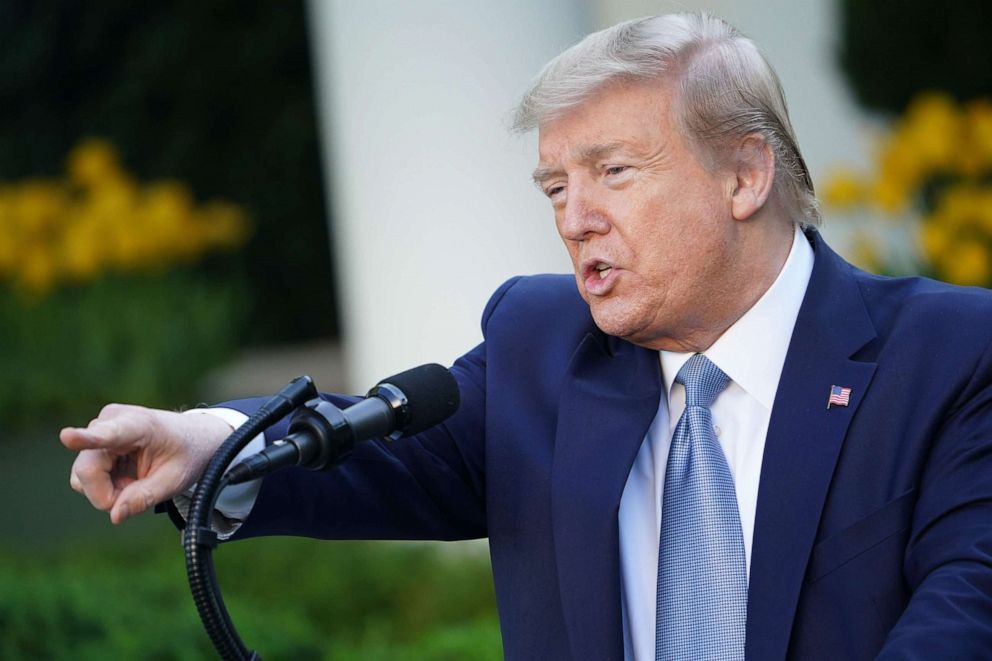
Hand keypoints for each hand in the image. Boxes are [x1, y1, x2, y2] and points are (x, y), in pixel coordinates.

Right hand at [60, 404, 232, 523]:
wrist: (192, 437)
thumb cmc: (185, 455)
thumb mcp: (174, 480)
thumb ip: (144, 498)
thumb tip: (114, 516)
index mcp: (139, 425)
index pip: (108, 434)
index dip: (85, 439)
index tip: (66, 436)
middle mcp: (110, 421)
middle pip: (87, 471)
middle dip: (108, 493)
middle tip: (138, 489)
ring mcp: (97, 429)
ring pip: (82, 476)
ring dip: (107, 489)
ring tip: (135, 479)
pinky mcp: (91, 441)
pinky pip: (84, 476)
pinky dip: (104, 484)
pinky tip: (125, 475)